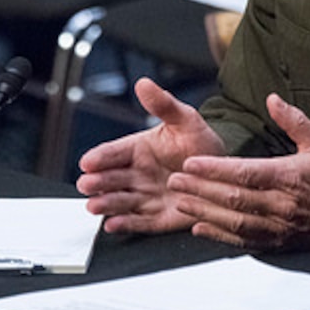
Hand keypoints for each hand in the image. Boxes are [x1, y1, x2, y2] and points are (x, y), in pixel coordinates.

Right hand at [76, 77, 224, 234]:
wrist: (222, 172)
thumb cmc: (201, 143)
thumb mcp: (185, 120)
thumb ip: (164, 104)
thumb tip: (144, 83)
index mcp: (138, 150)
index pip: (114, 153)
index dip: (100, 157)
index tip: (87, 161)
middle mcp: (137, 174)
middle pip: (111, 179)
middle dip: (97, 182)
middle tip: (87, 184)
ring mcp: (146, 197)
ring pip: (120, 201)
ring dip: (106, 204)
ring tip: (95, 205)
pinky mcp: (157, 218)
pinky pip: (139, 223)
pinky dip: (124, 225)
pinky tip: (112, 225)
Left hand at [167, 94, 309, 255]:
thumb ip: (293, 120)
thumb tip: (272, 99)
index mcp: (289, 177)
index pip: (245, 172)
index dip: (215, 169)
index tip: (191, 162)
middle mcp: (281, 204)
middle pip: (234, 198)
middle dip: (200, 189)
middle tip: (174, 180)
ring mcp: (277, 227)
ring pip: (234, 221)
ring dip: (204, 212)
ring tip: (180, 201)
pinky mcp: (275, 243)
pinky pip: (242, 242)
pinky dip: (218, 236)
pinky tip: (198, 228)